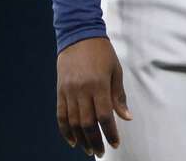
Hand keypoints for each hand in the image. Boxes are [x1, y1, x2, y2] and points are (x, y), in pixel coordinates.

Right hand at [56, 37, 131, 156]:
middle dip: (95, 140)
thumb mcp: (115, 70)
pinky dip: (65, 130)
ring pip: (73, 122)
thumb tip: (126, 117)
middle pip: (87, 123)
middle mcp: (82, 90)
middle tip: (100, 152)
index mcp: (99, 84)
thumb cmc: (102, 53)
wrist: (78, 36)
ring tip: (88, 149)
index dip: (110, 132)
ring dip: (81, 138)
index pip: (104, 115)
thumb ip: (118, 96)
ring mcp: (69, 91)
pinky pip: (61, 115)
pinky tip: (72, 140)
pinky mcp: (60, 91)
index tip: (115, 143)